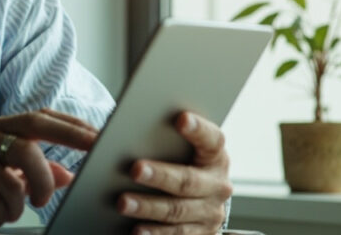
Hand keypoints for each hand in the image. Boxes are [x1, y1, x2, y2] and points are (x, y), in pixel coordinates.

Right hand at [0, 109, 97, 228]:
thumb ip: (30, 175)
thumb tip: (68, 174)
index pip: (40, 117)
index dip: (71, 125)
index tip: (99, 136)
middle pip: (32, 135)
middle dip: (59, 156)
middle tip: (67, 182)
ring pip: (17, 176)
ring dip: (19, 205)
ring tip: (6, 212)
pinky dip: (0, 213)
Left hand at [117, 112, 232, 234]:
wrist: (200, 198)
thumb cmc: (180, 162)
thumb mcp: (180, 146)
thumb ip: (164, 133)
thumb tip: (132, 116)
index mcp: (215, 156)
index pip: (212, 139)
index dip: (198, 129)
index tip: (180, 118)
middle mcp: (217, 185)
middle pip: (188, 180)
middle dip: (160, 175)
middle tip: (134, 169)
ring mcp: (210, 213)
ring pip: (178, 211)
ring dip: (148, 207)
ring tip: (123, 202)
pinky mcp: (201, 234)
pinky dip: (155, 233)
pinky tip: (136, 230)